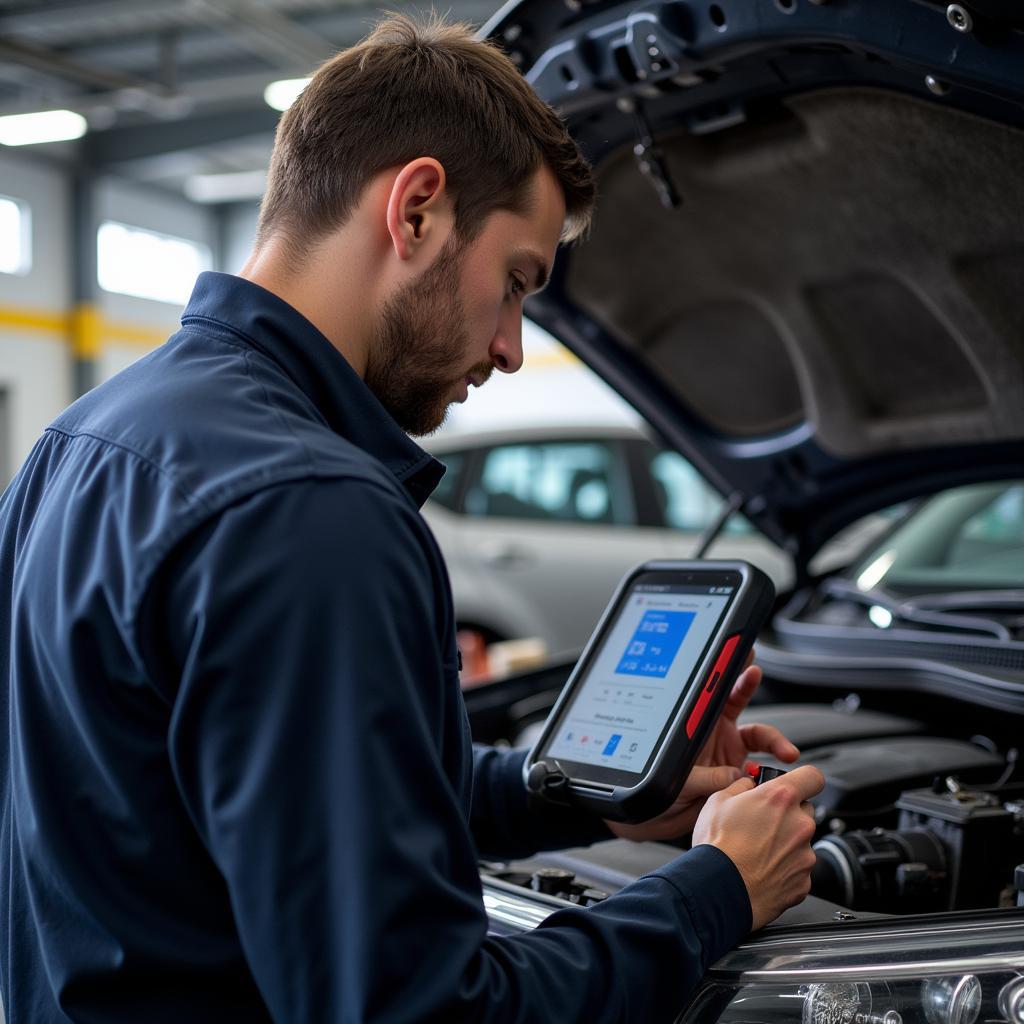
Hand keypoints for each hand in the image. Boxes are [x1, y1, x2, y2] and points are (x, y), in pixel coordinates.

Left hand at [605, 656, 799, 841]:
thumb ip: (706, 778)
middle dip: (745, 682)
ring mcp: (727, 751)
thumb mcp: (678, 784)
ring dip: (775, 741)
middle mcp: (712, 734)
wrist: (658, 820)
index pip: (710, 693)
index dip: (724, 672)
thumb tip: (731, 776)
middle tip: (753, 672)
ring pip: (759, 736)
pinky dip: (772, 772)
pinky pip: (762, 766)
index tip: (735, 654)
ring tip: (787, 752)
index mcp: (695, 729)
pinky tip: (773, 780)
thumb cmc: (658, 796)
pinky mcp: (738, 772)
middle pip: (734, 700)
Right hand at [693, 764, 824, 929]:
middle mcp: (800, 824)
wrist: (720, 891)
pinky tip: (762, 869)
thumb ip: (742, 787)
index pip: (813, 776)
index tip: (796, 783)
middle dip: (788, 813)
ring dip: (785, 842)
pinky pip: (798, 868)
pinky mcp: (804, 881)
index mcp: (780, 798)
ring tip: (756, 851)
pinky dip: (784, 867)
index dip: (804, 778)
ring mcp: (805, 855)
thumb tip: (749, 785)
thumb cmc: (717, 847)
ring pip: (801, 840)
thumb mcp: (718, 801)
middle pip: (805, 809)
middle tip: (762, 823)